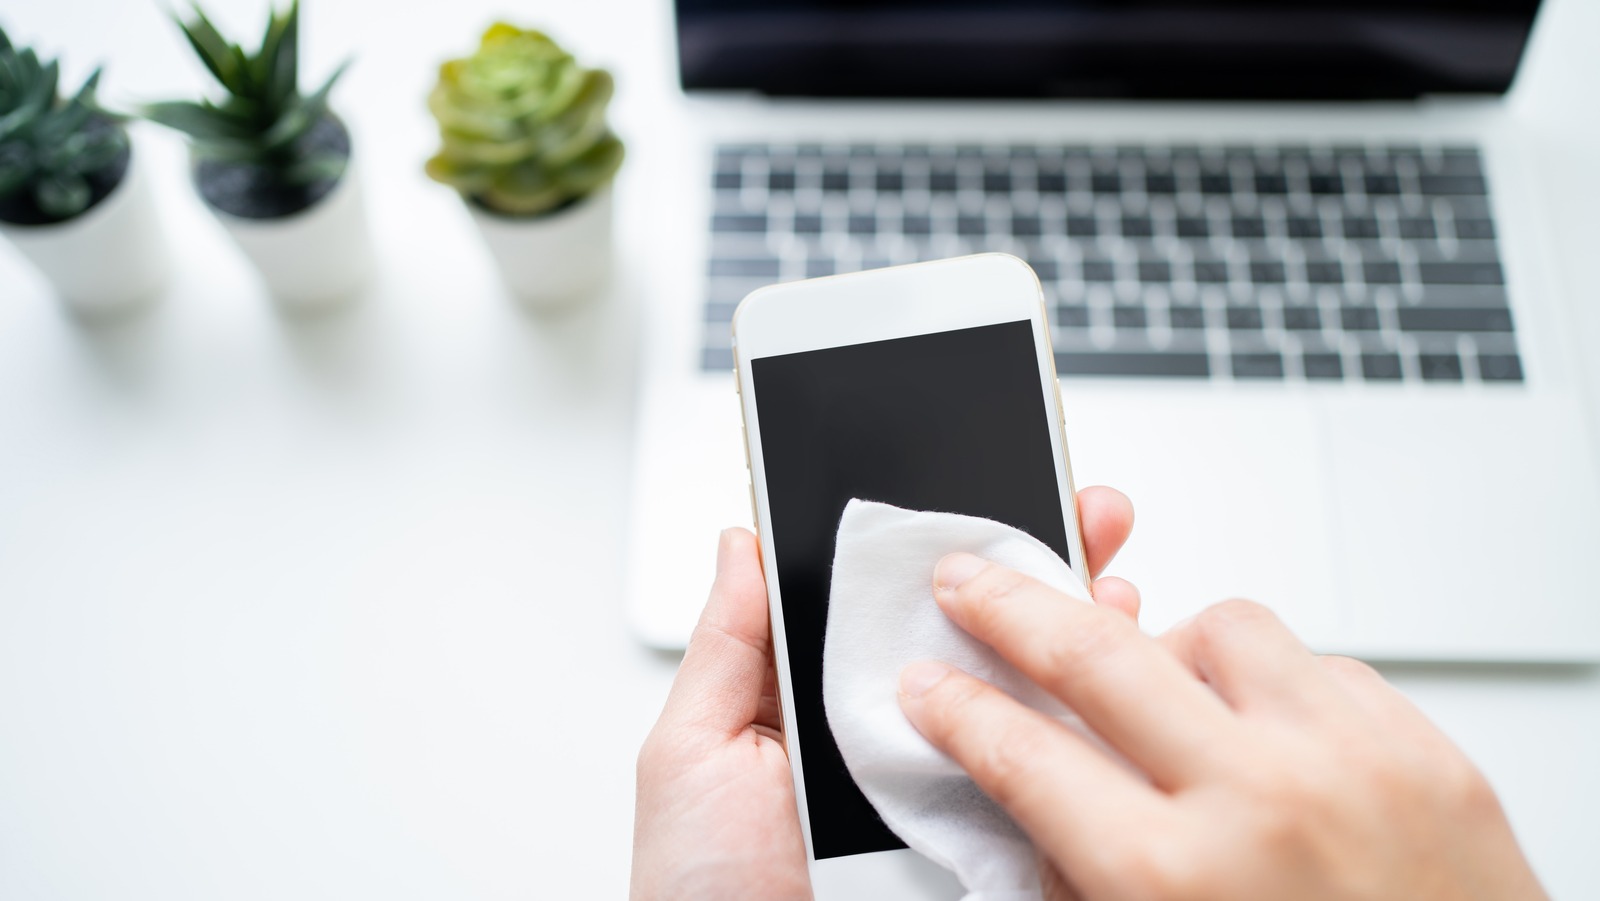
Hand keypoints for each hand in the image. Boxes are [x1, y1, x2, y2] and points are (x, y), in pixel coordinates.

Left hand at [631, 487, 1137, 899]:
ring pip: (1035, 706)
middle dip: (1044, 571)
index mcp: (835, 701)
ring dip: (1087, 643)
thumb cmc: (702, 889)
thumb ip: (729, 646)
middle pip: (985, 641)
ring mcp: (958, 795)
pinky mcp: (997, 852)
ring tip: (1116, 584)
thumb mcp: (693, 752)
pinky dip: (1098, 742)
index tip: (998, 488)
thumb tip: (743, 539)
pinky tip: (1125, 690)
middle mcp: (907, 740)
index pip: (902, 605)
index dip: (953, 547)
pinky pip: (1056, 789)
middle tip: (1085, 512)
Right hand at [898, 558, 1546, 900]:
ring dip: (1171, 647)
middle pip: (1094, 653)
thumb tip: (1032, 800)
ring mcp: (1350, 762)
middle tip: (970, 583)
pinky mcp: (1424, 750)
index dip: (957, 711)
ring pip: (1221, 626)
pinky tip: (1266, 732)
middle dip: (1009, 606)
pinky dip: (1277, 687)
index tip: (930, 684)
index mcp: (1173, 882)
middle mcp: (1260, 803)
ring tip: (1163, 691)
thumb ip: (1082, 881)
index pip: (1023, 757)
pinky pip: (1320, 665)